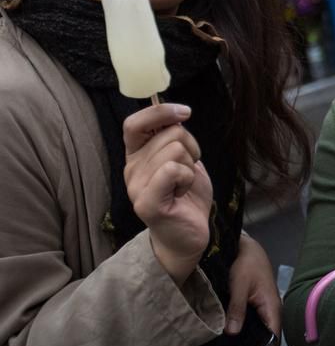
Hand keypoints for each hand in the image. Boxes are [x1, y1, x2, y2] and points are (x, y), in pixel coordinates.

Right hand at [123, 104, 212, 285]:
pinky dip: (187, 177)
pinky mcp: (147, 202)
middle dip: (191, 147)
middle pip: (170, 134)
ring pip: (175, 150)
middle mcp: (131, 168)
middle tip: (188, 170)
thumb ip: (175, 138)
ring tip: (183, 184)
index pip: (135, 123)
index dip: (159, 111)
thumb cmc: (186, 195)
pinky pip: (172, 170)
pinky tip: (182, 193)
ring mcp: (136, 186)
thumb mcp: (183, 159)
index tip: (184, 112)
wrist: (188, 234)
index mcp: (137, 155)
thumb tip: (176, 112)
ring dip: (190, 166)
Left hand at [202, 234, 280, 345]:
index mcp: (272, 309)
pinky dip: (229, 342)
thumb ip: (237, 308)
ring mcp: (258, 314)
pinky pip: (243, 332)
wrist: (245, 246)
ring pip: (249, 340)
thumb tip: (232, 333)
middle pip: (258, 345)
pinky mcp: (249, 312)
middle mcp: (268, 315)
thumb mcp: (240, 284)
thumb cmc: (247, 262)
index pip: (271, 340)